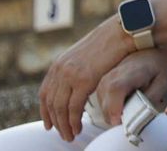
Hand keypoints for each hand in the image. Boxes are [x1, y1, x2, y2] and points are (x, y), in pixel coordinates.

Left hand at [38, 18, 134, 141]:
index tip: (49, 124)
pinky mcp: (83, 80)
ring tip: (71, 136)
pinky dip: (74, 121)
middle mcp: (60, 69)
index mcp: (59, 64)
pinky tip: (78, 128)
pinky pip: (73, 107)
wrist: (122, 31)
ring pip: (60, 108)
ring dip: (64, 125)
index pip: (44, 93)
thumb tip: (76, 82)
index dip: (45, 112)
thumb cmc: (110, 42)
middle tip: (63, 135)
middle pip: (51, 103)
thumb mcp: (86, 54)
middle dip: (55, 122)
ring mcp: (71, 74)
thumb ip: (77, 68)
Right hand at [96, 48, 166, 125]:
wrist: (149, 51)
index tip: (127, 120)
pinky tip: (126, 99)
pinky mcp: (100, 85)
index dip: (118, 115)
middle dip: (121, 117)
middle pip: (107, 110)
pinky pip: (103, 106)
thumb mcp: (162, 83)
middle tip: (136, 110)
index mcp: (124, 76)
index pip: (112, 101)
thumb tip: (138, 115)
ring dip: (117, 113)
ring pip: (104, 110)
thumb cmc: (157, 67)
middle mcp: (108, 79)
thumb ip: (150, 99)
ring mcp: (102, 82)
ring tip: (132, 101)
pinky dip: (114, 108)